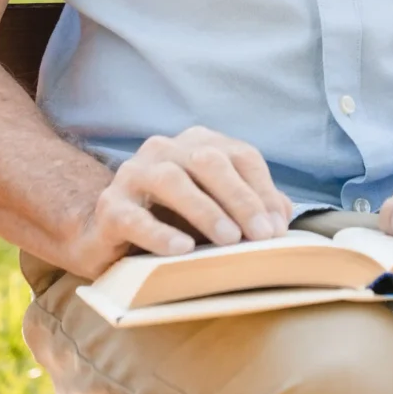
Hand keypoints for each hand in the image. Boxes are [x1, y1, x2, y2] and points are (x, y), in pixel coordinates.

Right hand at [72, 127, 291, 273]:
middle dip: (240, 198)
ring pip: (171, 180)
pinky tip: (182, 249)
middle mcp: (165, 149)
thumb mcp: (218, 211)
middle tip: (261, 235)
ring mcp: (133, 174)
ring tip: (229, 239)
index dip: (263, 190)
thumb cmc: (174, 221)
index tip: (277, 227)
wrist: (110, 237)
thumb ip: (250, 207)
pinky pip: (135, 217)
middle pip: (209, 161)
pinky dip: (160, 233)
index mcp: (198, 144)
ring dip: (205, 210)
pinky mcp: (110, 207)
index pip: (240, 156)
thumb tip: (283, 216)